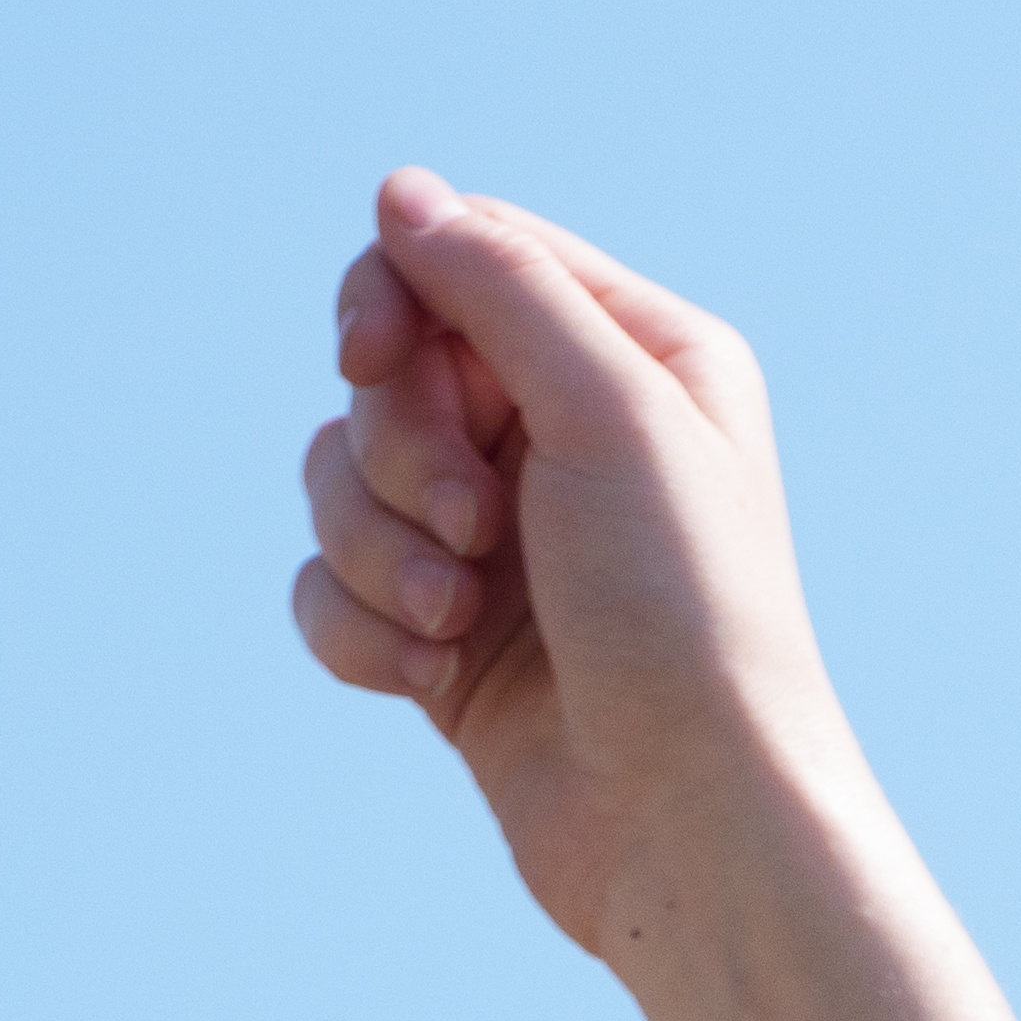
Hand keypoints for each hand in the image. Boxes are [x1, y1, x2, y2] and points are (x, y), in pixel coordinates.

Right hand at [291, 177, 974, 1020]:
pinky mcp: (445, 639)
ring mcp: (500, 541)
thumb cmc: (683, 614)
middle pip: (389, 370)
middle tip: (473, 527)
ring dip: (377, 549)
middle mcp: (566, 437)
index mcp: (636, 357)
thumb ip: (501, 286)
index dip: (396, 299)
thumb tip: (398, 193)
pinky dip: (362, 629)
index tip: (375, 359)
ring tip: (458, 618)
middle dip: (401, 451)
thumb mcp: (611, 412)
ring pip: (341, 480)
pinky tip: (431, 681)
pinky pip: (330, 588)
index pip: (465, 257)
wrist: (690, 826)